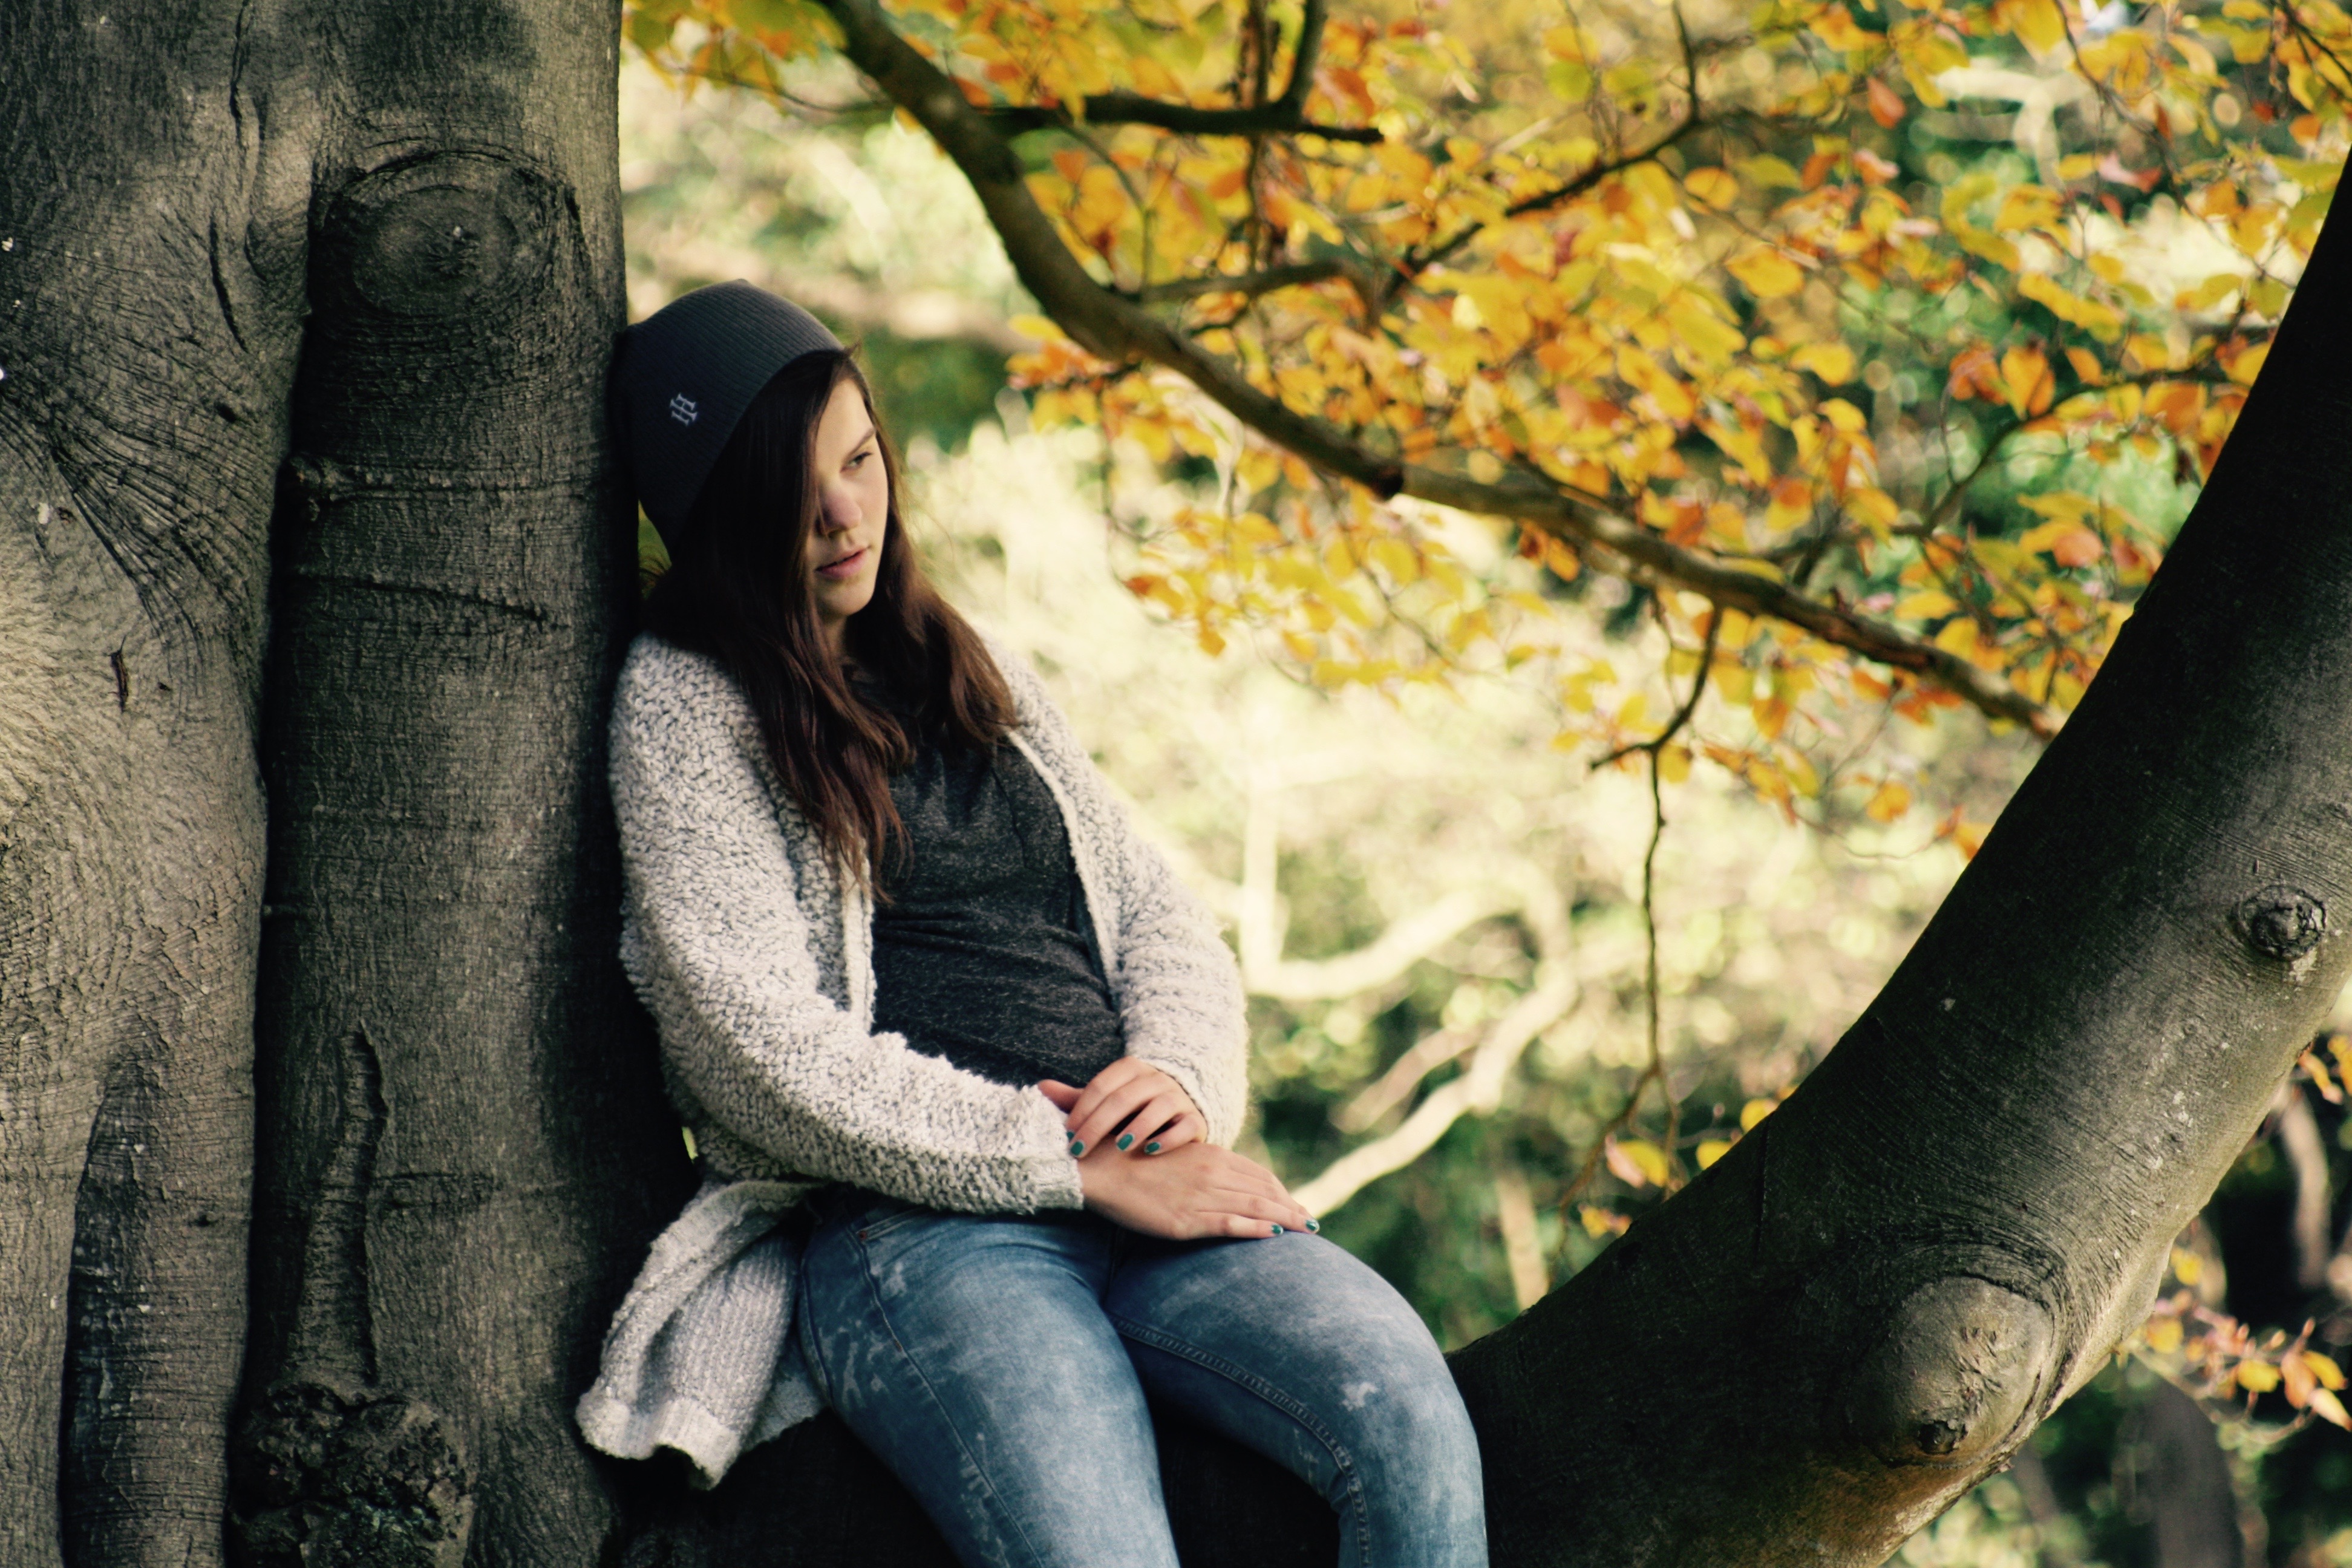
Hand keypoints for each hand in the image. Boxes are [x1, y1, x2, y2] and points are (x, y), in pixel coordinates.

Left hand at [1037, 1057, 1203, 1158]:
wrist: (1179, 1109)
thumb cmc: (1132, 1108)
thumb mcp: (1105, 1100)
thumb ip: (1077, 1098)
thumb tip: (1040, 1088)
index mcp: (1131, 1070)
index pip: (1102, 1086)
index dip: (1082, 1110)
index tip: (1067, 1135)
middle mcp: (1156, 1080)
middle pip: (1125, 1098)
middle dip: (1099, 1125)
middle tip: (1080, 1150)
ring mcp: (1178, 1098)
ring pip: (1159, 1107)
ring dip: (1138, 1126)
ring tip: (1120, 1147)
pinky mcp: (1195, 1119)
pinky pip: (1185, 1126)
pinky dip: (1169, 1139)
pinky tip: (1151, 1152)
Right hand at [1074, 1140, 1316, 1239]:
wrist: (1096, 1167)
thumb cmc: (1126, 1158)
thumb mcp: (1170, 1155)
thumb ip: (1196, 1162)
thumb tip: (1214, 1174)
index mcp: (1208, 1154)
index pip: (1256, 1174)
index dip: (1279, 1190)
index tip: (1293, 1202)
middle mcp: (1211, 1172)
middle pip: (1263, 1190)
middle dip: (1290, 1206)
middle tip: (1310, 1221)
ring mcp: (1200, 1196)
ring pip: (1256, 1207)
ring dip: (1286, 1219)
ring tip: (1307, 1231)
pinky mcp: (1186, 1219)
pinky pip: (1231, 1224)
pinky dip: (1258, 1229)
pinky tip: (1277, 1235)